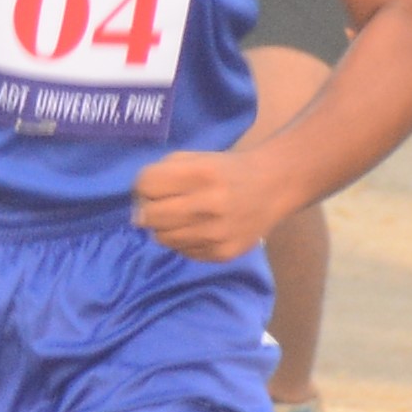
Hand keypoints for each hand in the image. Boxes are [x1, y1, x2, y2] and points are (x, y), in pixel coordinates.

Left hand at [130, 146, 289, 262]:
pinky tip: (199, 229)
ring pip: (163, 238)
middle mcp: (209, 205)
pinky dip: (184, 242)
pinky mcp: (224, 254)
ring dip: (165, 228)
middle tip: (162, 206)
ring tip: (183, 217)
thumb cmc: (227, 170)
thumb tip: (137, 209)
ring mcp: (217, 233)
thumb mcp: (195, 158)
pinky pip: (184, 252)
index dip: (143, 187)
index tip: (153, 188)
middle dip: (148, 210)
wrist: (274, 187)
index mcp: (200, 174)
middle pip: (150, 216)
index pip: (146, 185)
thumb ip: (161, 174)